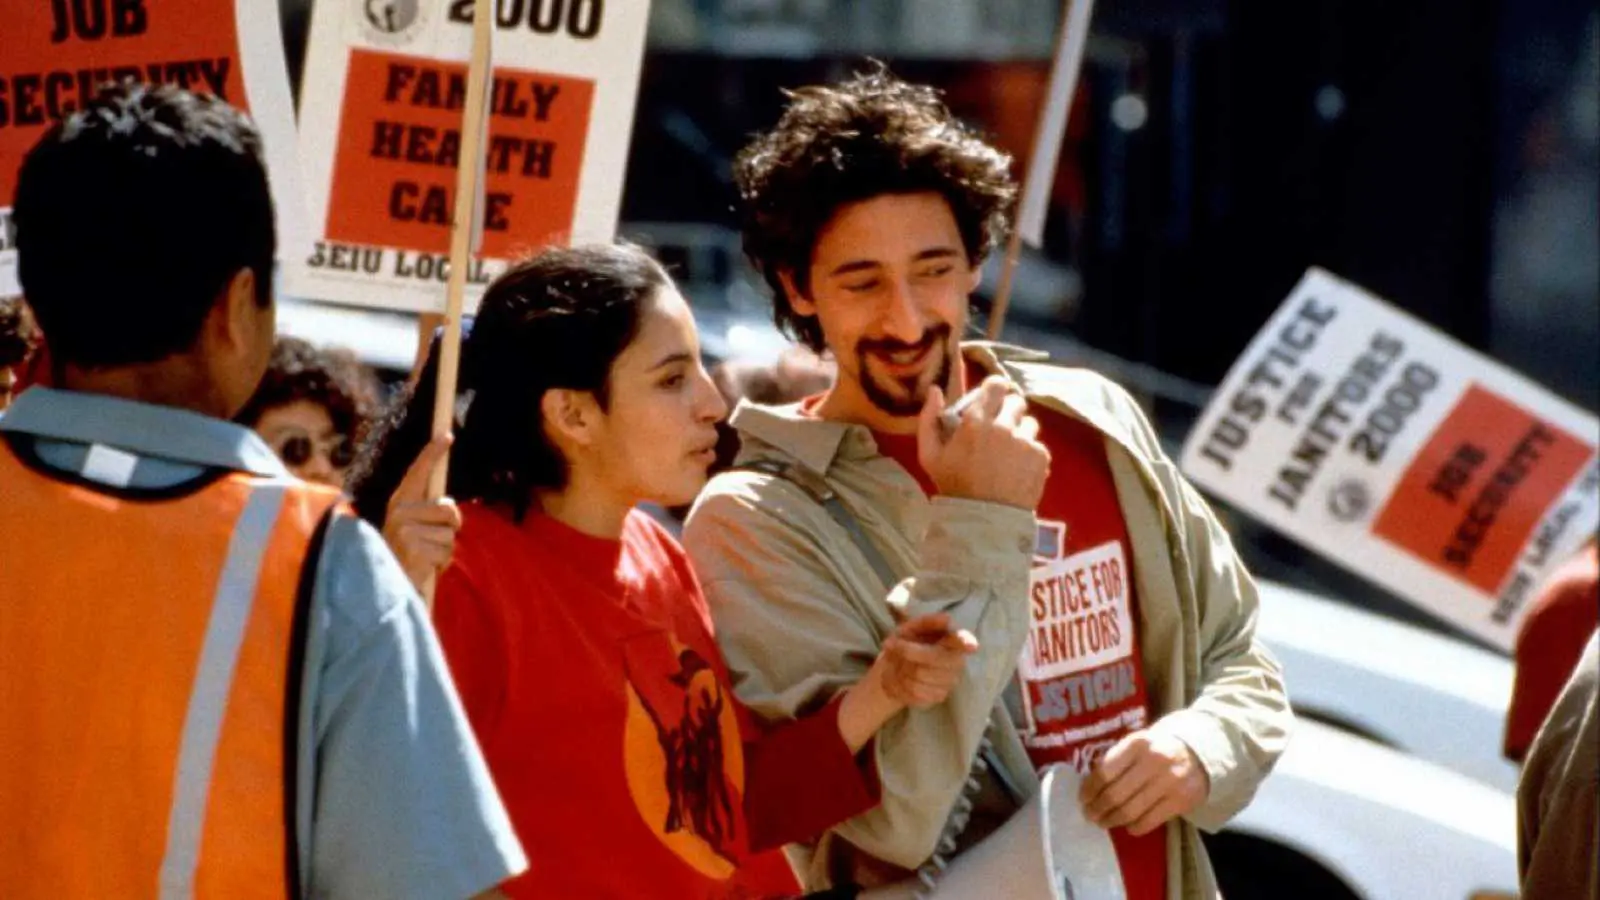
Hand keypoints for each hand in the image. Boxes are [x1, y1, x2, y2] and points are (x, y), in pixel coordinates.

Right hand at [382, 434, 462, 592]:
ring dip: (445, 551)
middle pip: (450, 510)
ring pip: (451, 534)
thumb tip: (450, 510)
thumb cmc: (406, 557)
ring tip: (423, 558)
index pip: (418, 472)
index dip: (432, 453)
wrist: (385, 588)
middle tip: (431, 542)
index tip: (447, 435)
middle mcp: (399, 511)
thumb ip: (429, 515)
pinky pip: (447, 552)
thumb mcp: (414, 530)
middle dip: (451, 528)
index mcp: (399, 502)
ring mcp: (405, 528)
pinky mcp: (413, 546)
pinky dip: (441, 565)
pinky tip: (423, 569)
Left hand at [837, 613, 979, 752]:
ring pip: (920, 674)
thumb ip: (927, 622)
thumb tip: (947, 619)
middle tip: (894, 647)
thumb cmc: (906, 643)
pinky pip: (916, 690)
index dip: (967, 643)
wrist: (893, 672)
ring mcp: (950, 681)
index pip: (963, 641)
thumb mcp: (911, 628)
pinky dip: (902, 683)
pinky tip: (904, 679)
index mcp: (953, 640)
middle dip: (908, 652)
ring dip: (902, 667)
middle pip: (933, 658)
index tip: (971, 646)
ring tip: (900, 664)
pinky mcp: (940, 696)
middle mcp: (956, 661)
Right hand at [917, 377, 1049, 509]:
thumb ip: (928, 419)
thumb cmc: (953, 486)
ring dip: (1021, 432)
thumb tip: (935, 389)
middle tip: (1001, 427)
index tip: (992, 399)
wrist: (984, 522)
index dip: (995, 389)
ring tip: (1010, 451)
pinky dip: (1029, 453)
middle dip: (1009, 410)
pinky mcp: (1040, 456)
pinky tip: (1017, 468)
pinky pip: (1038, 445)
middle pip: (1016, 401)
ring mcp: (1025, 441)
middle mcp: (1003, 426)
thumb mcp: (930, 455)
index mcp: (975, 421)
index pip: (996, 385)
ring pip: (1029, 423)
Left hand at [1080, 729, 1209, 835]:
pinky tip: (1127, 826)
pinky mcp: (1180, 802)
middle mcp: (1153, 761)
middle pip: (1115, 794)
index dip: (1089, 789)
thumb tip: (1089, 784)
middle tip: (1089, 815)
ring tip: (1103, 822)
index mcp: (1137, 743)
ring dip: (1112, 820)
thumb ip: (1116, 758)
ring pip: (1130, 811)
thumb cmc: (1159, 748)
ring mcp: (1169, 782)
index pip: (1105, 772)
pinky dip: (1133, 827)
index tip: (1082, 798)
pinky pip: (1149, 821)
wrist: (1200, 753)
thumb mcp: (1137, 743)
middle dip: (1097, 808)